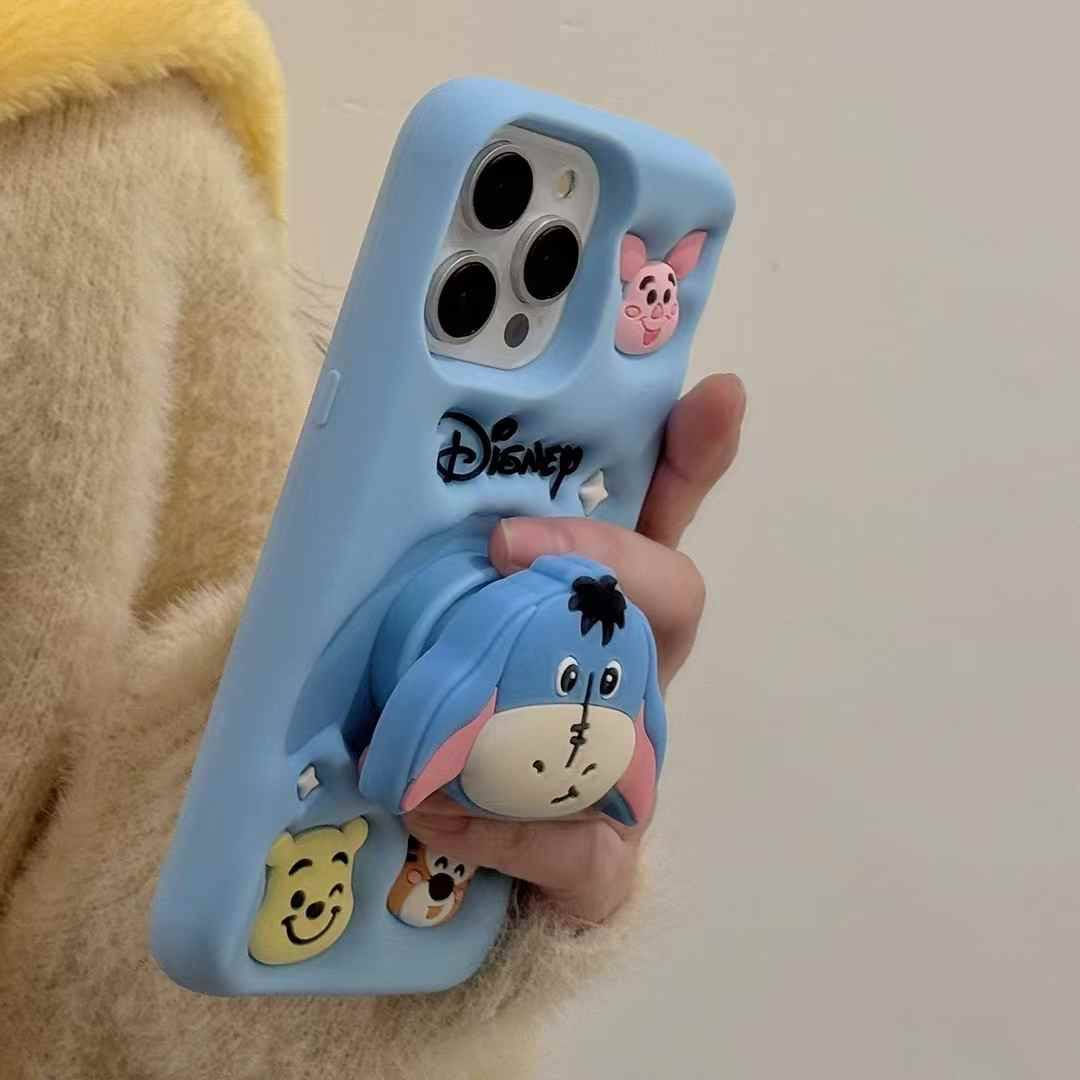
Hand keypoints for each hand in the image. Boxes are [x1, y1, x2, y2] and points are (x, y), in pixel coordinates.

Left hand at [405, 373, 746, 923]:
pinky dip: (503, 829)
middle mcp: (626, 675)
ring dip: (548, 701)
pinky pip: (576, 846)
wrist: (442, 861)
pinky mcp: (601, 858)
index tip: (717, 394)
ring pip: (642, 720)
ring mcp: (627, 768)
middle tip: (509, 544)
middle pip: (672, 597)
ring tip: (442, 704)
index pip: (655, 518)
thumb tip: (354, 529)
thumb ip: (398, 587)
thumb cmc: (436, 726)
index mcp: (586, 607)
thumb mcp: (408, 634)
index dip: (693, 457)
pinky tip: (434, 811)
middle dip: (608, 560)